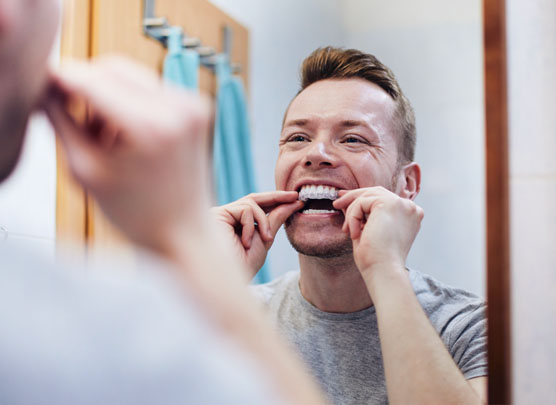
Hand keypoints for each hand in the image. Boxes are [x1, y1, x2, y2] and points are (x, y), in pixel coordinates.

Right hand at [43, 56, 211, 252]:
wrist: (184, 231)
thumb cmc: (139, 214)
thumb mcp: (86, 172)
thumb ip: (62, 124)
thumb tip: (48, 90)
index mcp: (152, 128)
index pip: (93, 81)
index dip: (62, 79)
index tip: (44, 82)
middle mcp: (179, 109)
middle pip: (113, 68)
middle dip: (85, 86)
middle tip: (70, 116)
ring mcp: (193, 105)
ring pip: (131, 75)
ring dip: (107, 95)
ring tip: (104, 139)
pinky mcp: (197, 107)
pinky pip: (150, 88)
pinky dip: (129, 102)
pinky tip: (125, 135)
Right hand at [211, 192, 302, 276]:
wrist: (226, 282)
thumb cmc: (242, 266)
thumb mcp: (264, 240)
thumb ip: (275, 220)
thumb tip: (291, 204)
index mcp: (236, 224)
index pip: (256, 207)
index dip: (276, 201)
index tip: (296, 200)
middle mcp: (225, 217)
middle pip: (253, 199)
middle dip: (276, 197)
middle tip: (295, 196)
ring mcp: (220, 215)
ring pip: (251, 203)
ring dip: (264, 222)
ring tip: (266, 240)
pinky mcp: (216, 214)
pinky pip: (244, 210)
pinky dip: (251, 226)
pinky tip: (245, 243)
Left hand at [333, 186, 423, 274]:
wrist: (383, 271)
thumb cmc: (376, 259)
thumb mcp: (369, 232)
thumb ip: (362, 215)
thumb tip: (345, 201)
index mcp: (409, 216)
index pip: (384, 198)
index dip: (363, 198)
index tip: (345, 201)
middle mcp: (410, 207)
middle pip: (376, 192)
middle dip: (354, 197)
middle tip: (337, 204)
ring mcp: (401, 204)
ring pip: (367, 196)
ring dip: (352, 212)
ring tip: (346, 230)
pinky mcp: (390, 203)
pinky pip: (362, 203)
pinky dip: (353, 218)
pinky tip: (354, 234)